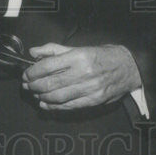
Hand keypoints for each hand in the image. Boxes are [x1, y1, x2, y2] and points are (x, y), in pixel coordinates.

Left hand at [22, 43, 141, 109]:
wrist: (128, 68)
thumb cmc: (103, 56)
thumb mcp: (79, 47)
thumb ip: (55, 50)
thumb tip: (34, 52)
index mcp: (79, 56)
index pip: (48, 66)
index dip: (33, 71)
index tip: (26, 74)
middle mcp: (84, 72)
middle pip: (50, 83)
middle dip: (34, 85)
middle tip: (27, 85)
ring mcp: (89, 88)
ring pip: (58, 97)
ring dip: (42, 96)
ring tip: (35, 93)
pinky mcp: (94, 101)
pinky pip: (69, 106)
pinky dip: (54, 106)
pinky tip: (45, 103)